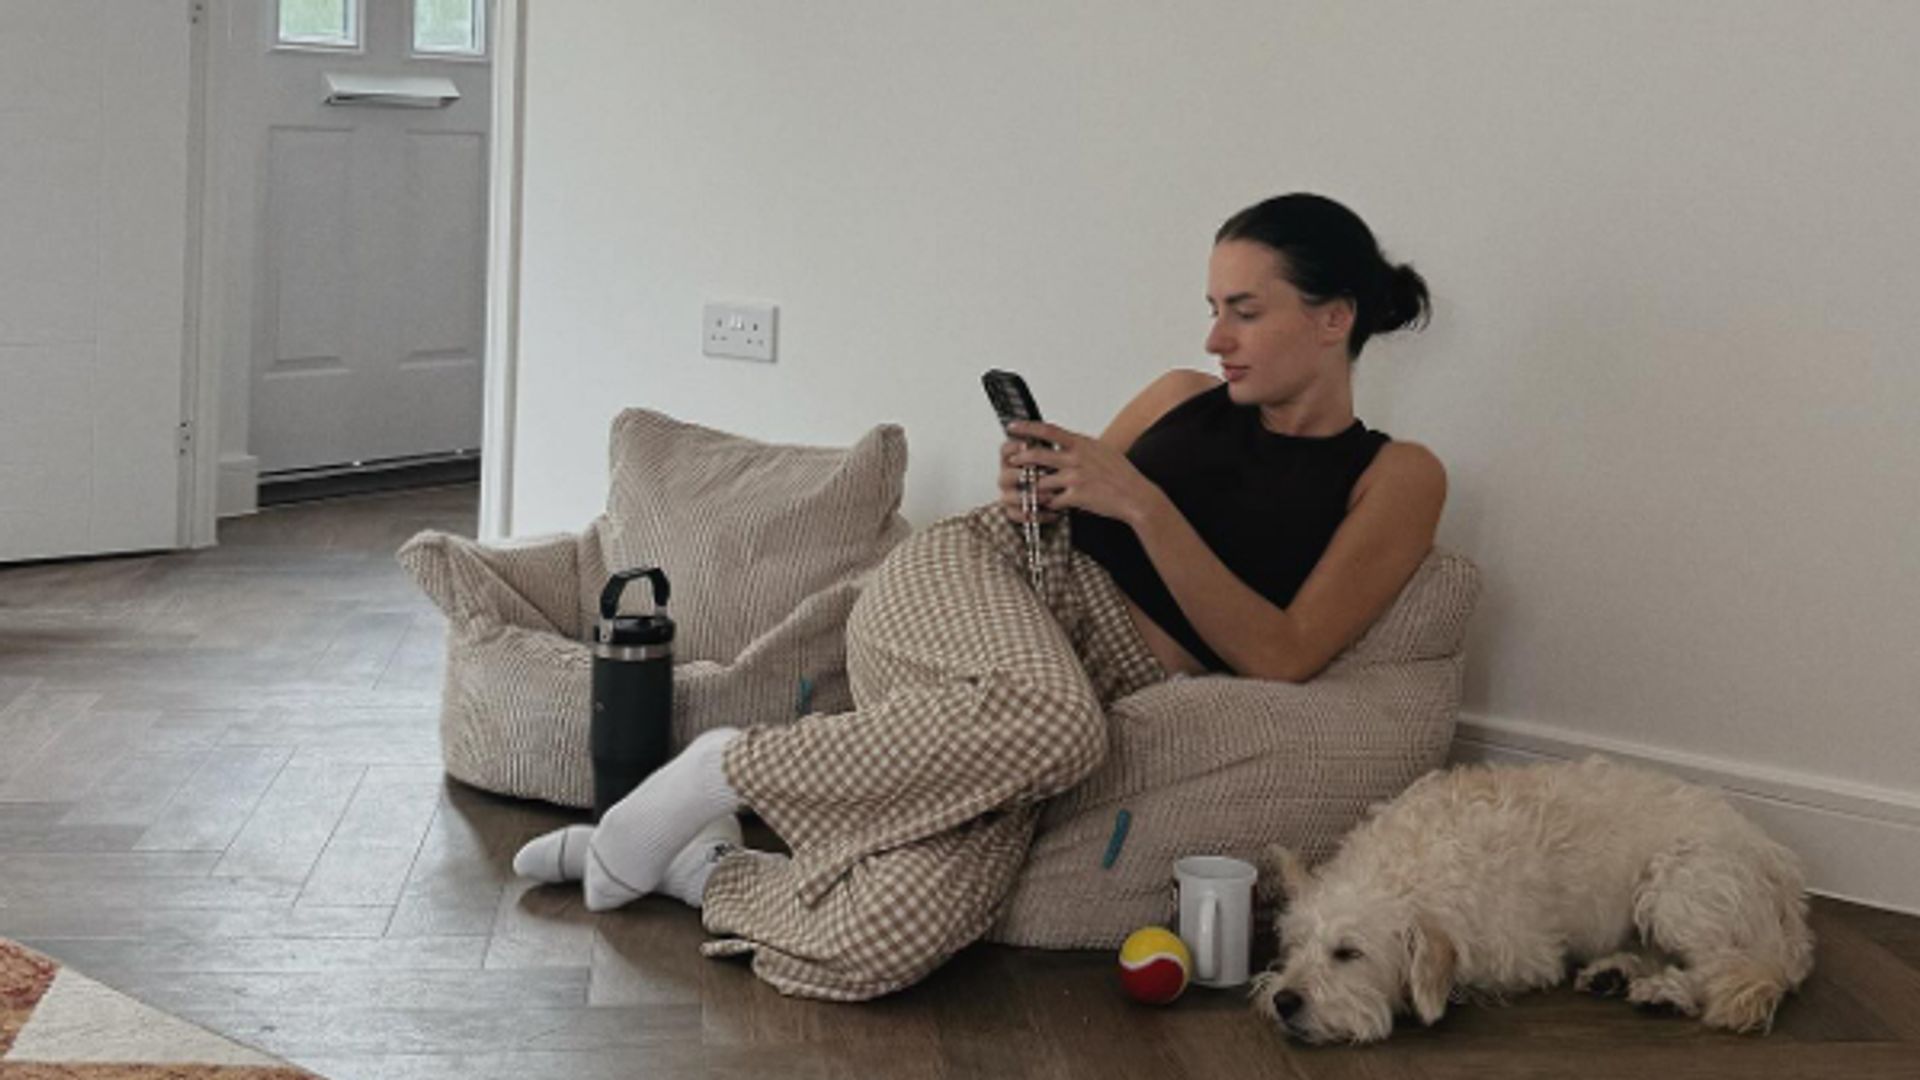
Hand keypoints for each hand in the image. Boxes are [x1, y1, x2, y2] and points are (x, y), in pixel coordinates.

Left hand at [1006, 421, 1163, 525]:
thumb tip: (1064, 441)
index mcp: (1081, 444)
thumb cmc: (1121, 474)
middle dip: (1020, 458)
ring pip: (1041, 481)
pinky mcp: (1076, 496)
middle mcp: (1076, 458)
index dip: (1027, 428)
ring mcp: (1075, 477)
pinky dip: (1050, 504)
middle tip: (1011, 461)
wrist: (1135, 495)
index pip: (1049, 431)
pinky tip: (1053, 505)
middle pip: (1037, 455)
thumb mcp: (1101, 450)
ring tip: (1030, 490)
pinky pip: (1053, 501)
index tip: (1012, 427)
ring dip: (1033, 487)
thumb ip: (1080, 446)